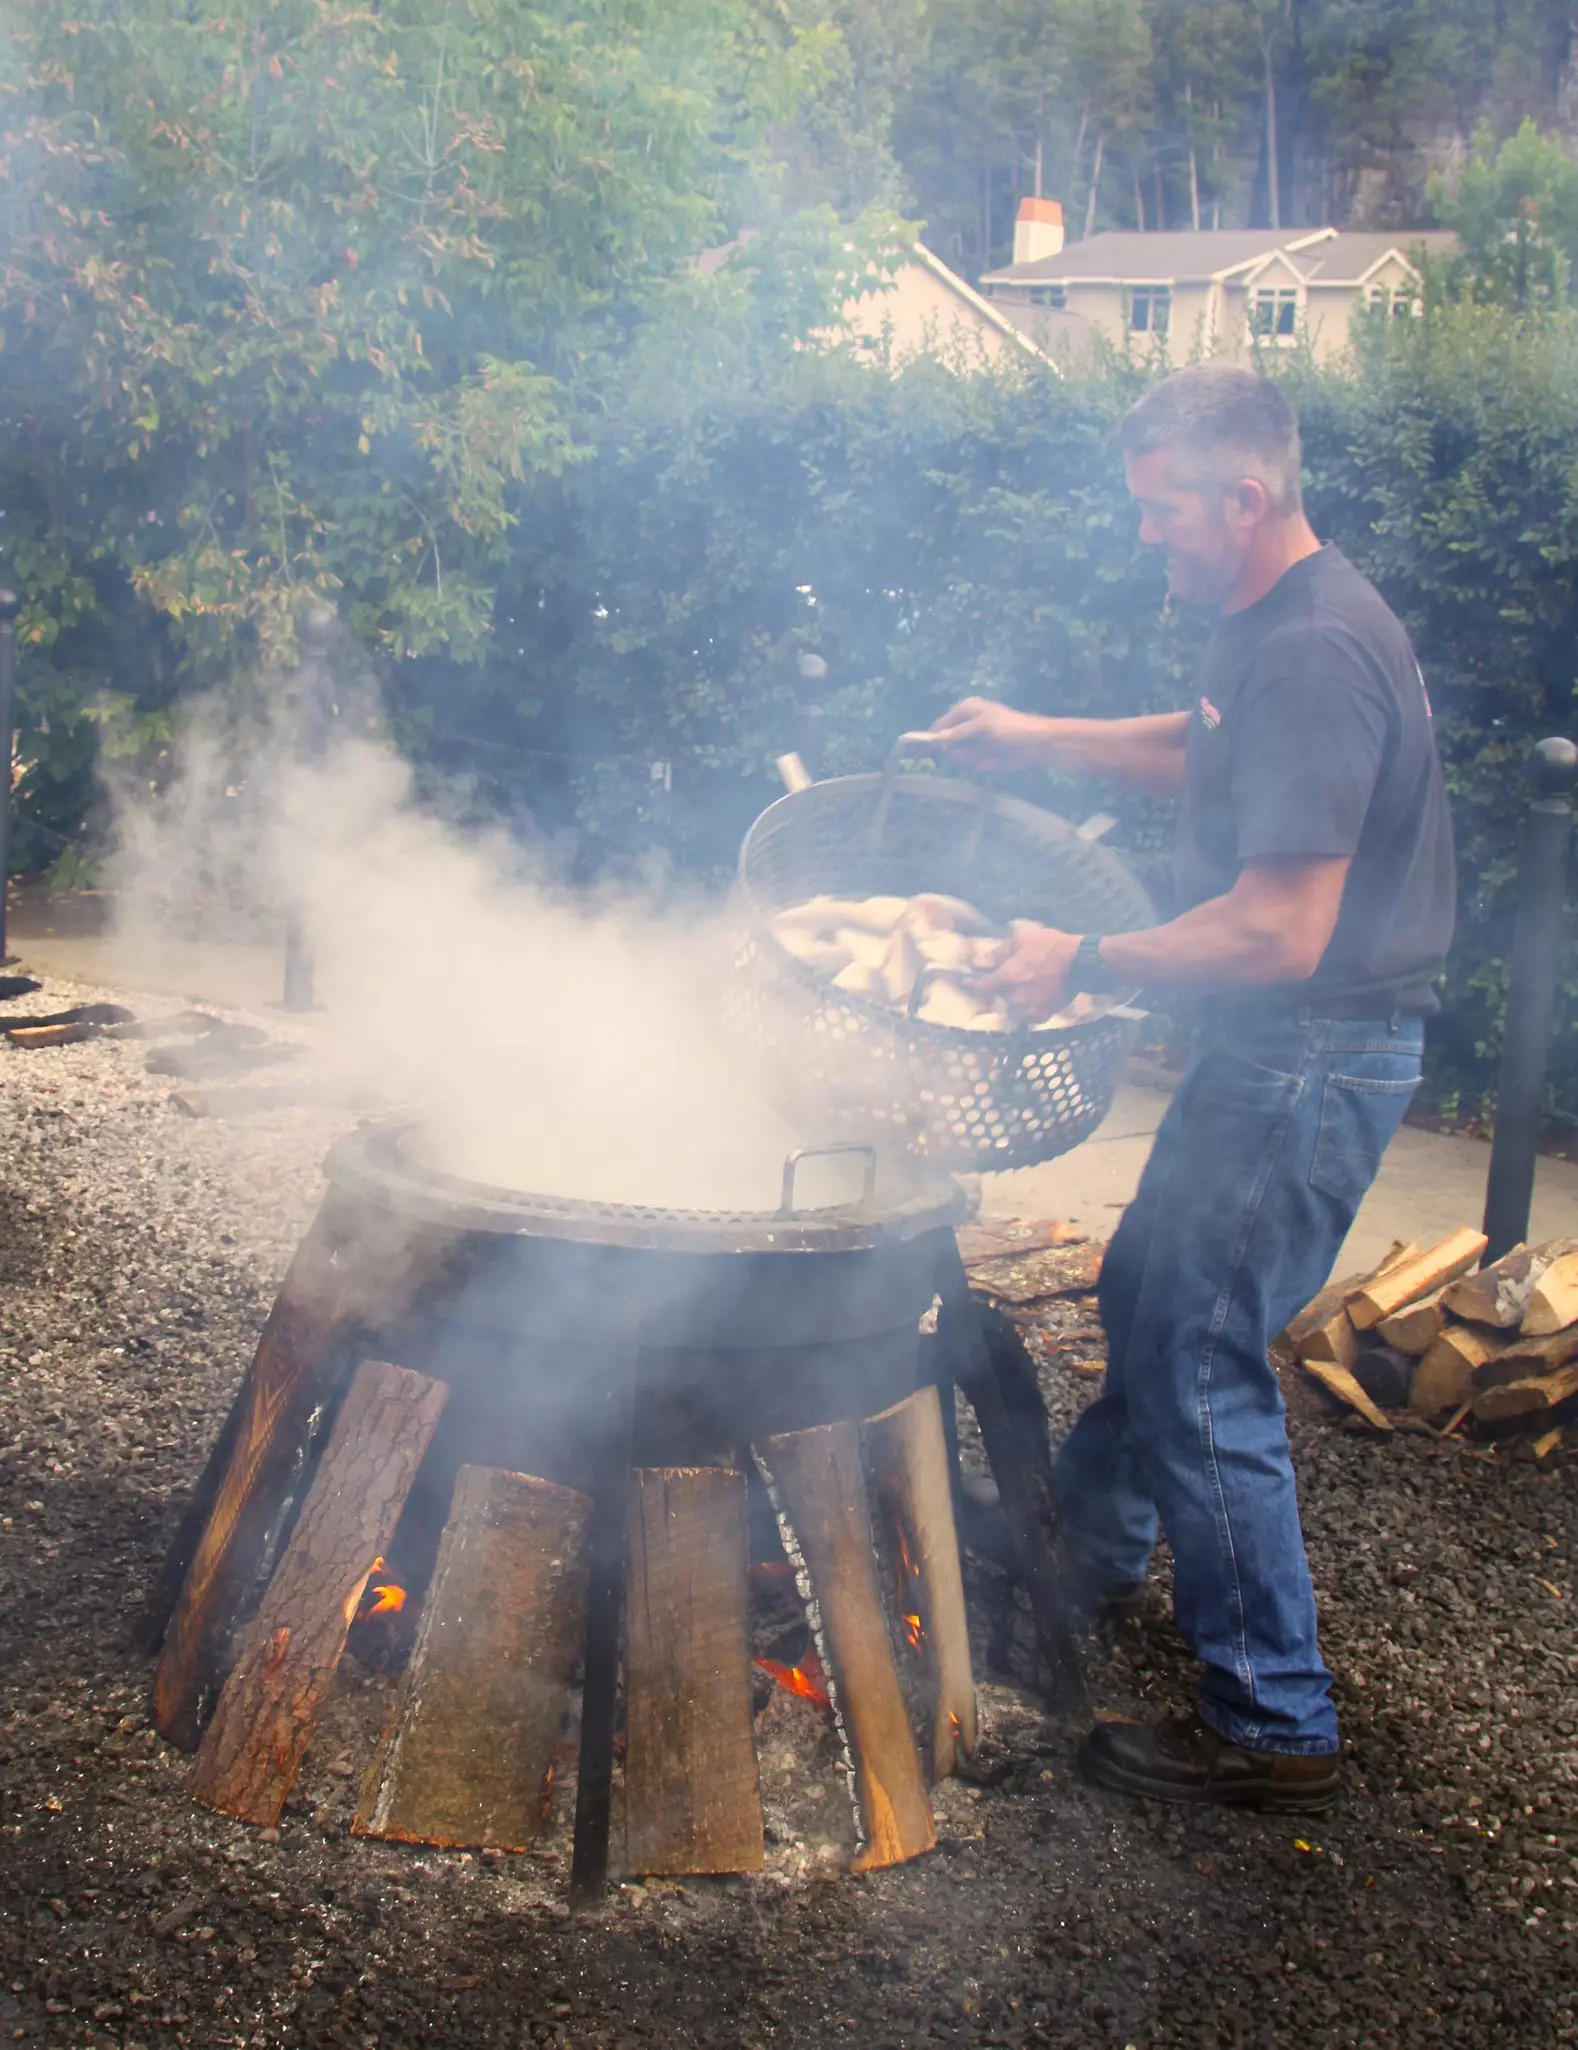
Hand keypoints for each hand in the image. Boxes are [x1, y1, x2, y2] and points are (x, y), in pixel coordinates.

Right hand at [928, 696, 1048, 770]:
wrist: (1035, 744)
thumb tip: (936, 738)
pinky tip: (996, 760)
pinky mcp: (985, 754)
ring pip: (962, 756)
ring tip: (989, 756)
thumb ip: (959, 733)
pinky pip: (975, 762)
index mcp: (967, 710)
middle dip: (959, 752)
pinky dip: (984, 763)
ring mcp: (977, 740)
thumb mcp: (982, 727)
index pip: (941, 724)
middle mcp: (969, 723)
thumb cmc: (1009, 728)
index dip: (932, 737)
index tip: (923, 752)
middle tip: (973, 753)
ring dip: (972, 759)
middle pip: (949, 742)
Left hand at [973, 920, 1079, 1020]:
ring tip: (1021, 989)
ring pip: (1010, 1009)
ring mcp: (1029, 1009)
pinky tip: (1031, 998)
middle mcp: (1016, 997)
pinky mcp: (1042, 1016)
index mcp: (1008, 977)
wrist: (1081, 963)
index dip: (971, 984)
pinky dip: (1025, 1009)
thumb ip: (996, 954)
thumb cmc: (1050, 946)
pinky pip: (1025, 1017)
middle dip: (997, 990)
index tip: (965, 982)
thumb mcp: (1021, 940)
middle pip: (996, 998)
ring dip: (1011, 1001)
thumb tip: (976, 964)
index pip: (981, 986)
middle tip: (1007, 980)